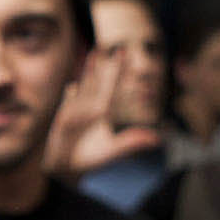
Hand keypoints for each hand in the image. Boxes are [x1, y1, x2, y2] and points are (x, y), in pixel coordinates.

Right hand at [44, 49, 161, 176]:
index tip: (129, 57)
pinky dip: (71, 99)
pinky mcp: (62, 122)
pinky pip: (68, 108)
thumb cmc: (91, 159)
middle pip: (101, 84)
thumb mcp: (114, 151)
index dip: (120, 74)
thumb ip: (132, 143)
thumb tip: (157, 140)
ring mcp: (75, 113)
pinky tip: (72, 88)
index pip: (114, 90)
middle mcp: (89, 109)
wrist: (69, 170)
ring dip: (89, 73)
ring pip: (84, 88)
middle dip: (109, 68)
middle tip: (119, 49)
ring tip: (94, 55)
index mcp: (103, 113)